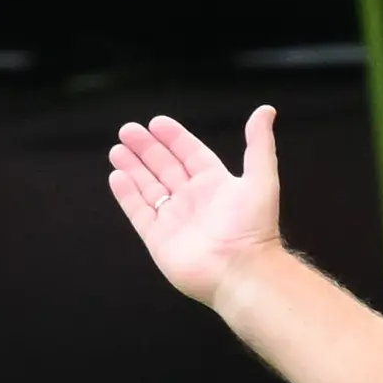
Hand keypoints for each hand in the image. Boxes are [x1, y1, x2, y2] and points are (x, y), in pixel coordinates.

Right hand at [109, 108, 286, 307]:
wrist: (241, 272)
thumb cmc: (253, 227)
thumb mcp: (261, 177)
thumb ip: (259, 143)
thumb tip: (266, 110)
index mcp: (216, 184)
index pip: (190, 154)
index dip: (174, 138)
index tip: (156, 123)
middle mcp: (194, 200)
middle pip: (165, 167)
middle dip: (146, 149)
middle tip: (127, 130)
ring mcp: (175, 220)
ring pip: (148, 188)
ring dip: (133, 168)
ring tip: (117, 150)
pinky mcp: (159, 240)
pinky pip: (139, 213)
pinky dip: (127, 195)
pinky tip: (116, 176)